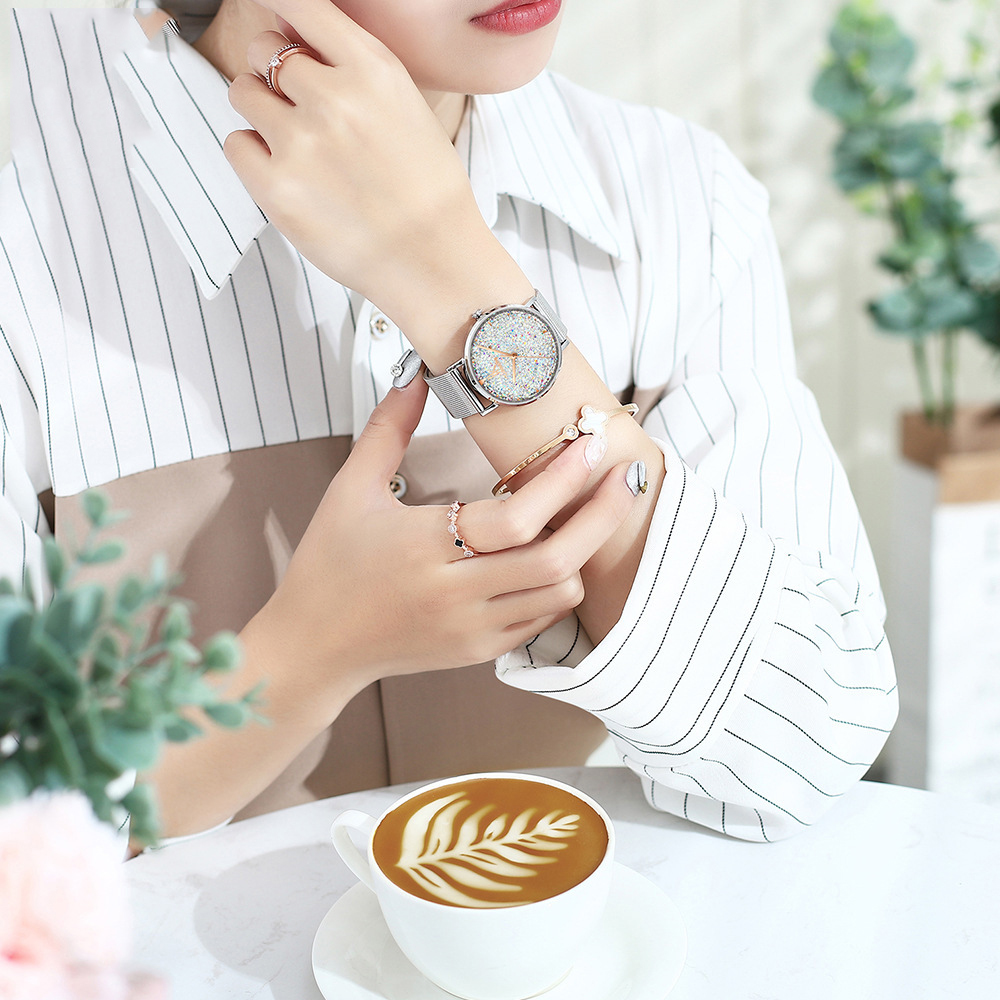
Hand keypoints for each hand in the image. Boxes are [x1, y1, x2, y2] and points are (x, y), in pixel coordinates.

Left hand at [223, 0, 498, 326]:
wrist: (434, 261)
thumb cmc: (426, 191)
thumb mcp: (406, 107)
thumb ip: (354, 70)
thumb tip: (295, 41)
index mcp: (373, 69)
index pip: (301, 4)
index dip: (280, 10)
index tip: (275, 20)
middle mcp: (334, 97)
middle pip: (263, 48)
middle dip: (273, 71)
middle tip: (297, 108)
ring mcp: (301, 142)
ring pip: (243, 92)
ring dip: (260, 111)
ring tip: (296, 146)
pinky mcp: (276, 187)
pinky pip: (235, 143)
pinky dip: (253, 156)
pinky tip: (289, 176)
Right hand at [258, 378, 639, 691]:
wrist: (314, 647)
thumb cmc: (329, 565)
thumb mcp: (350, 490)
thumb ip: (387, 428)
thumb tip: (415, 373)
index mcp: (423, 547)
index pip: (516, 518)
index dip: (562, 480)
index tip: (591, 444)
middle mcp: (454, 594)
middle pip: (556, 559)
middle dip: (603, 515)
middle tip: (627, 476)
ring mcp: (471, 629)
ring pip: (559, 594)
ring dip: (583, 552)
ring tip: (588, 512)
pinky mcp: (479, 651)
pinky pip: (542, 620)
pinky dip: (559, 585)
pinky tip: (556, 552)